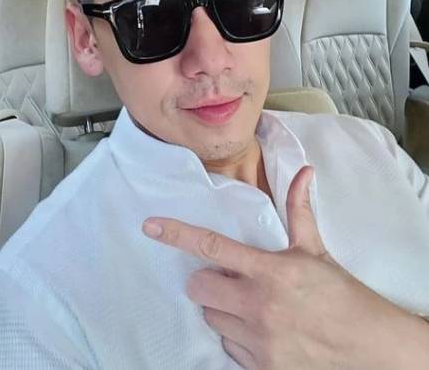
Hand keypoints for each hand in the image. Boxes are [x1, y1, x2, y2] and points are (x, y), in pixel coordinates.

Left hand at [142, 166, 428, 368]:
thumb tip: (303, 171)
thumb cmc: (342, 296)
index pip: (211, 248)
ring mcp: (258, 341)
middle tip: (229, 281)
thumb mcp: (315, 251)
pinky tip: (261, 332)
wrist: (370, 350)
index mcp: (269, 271)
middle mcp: (258, 306)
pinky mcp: (260, 368)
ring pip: (212, 319)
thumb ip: (299, 210)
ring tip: (253, 308)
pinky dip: (237, 338)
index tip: (151, 226)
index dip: (176, 234)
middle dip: (207, 283)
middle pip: (199, 289)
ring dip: (224, 311)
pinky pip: (228, 348)